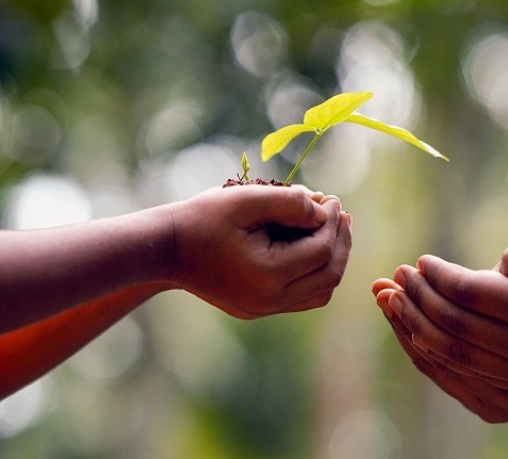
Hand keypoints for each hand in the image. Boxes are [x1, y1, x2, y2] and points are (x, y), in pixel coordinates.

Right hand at [171, 185, 351, 318]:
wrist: (166, 248)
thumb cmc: (204, 218)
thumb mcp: (247, 199)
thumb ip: (290, 201)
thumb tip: (324, 209)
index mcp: (268, 275)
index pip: (322, 250)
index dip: (332, 222)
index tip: (331, 198)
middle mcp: (269, 300)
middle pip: (328, 276)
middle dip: (340, 242)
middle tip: (341, 214)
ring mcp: (264, 308)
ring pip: (320, 292)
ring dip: (332, 260)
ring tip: (333, 229)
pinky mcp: (258, 309)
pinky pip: (301, 297)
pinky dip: (315, 273)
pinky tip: (312, 246)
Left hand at [373, 279, 507, 421]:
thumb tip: (477, 276)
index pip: (468, 293)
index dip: (436, 275)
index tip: (419, 261)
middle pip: (452, 328)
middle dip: (415, 301)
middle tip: (393, 279)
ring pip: (452, 362)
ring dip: (414, 332)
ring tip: (392, 305)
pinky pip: (466, 388)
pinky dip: (436, 366)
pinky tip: (418, 340)